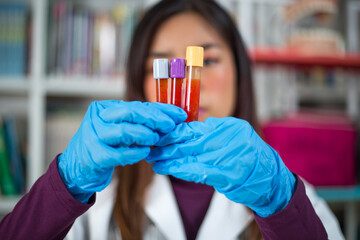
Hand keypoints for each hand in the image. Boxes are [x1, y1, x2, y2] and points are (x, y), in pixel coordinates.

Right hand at [58, 100, 186, 202]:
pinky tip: (144, 153)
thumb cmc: (104, 144)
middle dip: (155, 119)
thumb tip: (169, 118)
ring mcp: (94, 136)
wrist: (77, 166)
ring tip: (155, 140)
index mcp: (104, 108)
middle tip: (170, 126)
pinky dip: (135, 153)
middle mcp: (97, 118)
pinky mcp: (95, 156)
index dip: (160, 109)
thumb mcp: (119, 128)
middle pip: (130, 112)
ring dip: (146, 135)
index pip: (136, 105)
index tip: (179, 114)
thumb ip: (138, 121)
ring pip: (124, 131)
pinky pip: (120, 153)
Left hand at [146, 117, 294, 216]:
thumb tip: (188, 131)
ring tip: (155, 160)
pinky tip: (169, 169)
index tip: (158, 135)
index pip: (195, 128)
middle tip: (151, 147)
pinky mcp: (226, 175)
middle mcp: (228, 140)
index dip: (174, 132)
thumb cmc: (250, 156)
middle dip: (168, 145)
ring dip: (170, 159)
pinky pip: (199, 171)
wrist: (270, 179)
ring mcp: (228, 157)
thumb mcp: (235, 134)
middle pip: (190, 141)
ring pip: (191, 156)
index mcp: (229, 127)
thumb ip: (213, 132)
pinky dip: (182, 170)